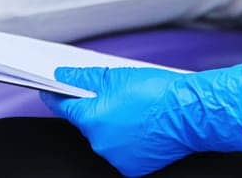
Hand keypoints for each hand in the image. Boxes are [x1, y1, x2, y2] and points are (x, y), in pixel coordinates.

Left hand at [40, 63, 241, 176]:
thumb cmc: (160, 94)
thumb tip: (65, 76)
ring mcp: (118, 158)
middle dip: (94, 107)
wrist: (191, 112)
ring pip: (104, 136)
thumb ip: (84, 78)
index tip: (50, 89)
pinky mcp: (134, 166)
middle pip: (87, 122)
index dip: (56, 95)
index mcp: (94, 120)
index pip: (64, 107)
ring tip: (133, 108)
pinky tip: (140, 123)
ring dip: (111, 123)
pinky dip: (126, 138)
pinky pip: (121, 149)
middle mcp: (102, 144)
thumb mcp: (116, 75)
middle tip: (113, 93)